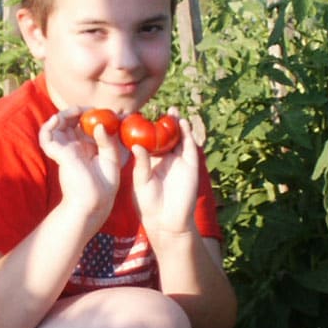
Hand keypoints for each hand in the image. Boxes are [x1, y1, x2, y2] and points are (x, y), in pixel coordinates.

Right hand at [38, 109, 122, 226]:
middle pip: (69, 122)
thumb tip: (100, 125)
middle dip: (77, 112)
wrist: (94, 202)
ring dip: (64, 114)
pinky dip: (48, 126)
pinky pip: (46, 136)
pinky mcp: (58, 154)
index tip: (104, 111)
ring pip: (56, 125)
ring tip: (76, 111)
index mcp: (86, 148)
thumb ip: (108, 141)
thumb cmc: (104, 185)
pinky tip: (58, 119)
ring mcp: (64, 150)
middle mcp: (74, 147)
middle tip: (89, 109)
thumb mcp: (112, 159)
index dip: (91, 115)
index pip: (84, 126)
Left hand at [130, 110, 199, 240]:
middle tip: (157, 107)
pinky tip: (183, 124)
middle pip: (166, 135)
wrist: (167, 220)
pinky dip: (188, 134)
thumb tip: (137, 145)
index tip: (139, 114)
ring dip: (177, 124)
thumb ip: (141, 164)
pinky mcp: (191, 165)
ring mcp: (179, 161)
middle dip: (164, 121)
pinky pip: (190, 146)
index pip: (149, 139)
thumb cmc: (149, 203)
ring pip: (179, 138)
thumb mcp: (141, 182)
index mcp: (151, 161)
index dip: (146, 127)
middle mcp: (166, 158)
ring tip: (172, 111)